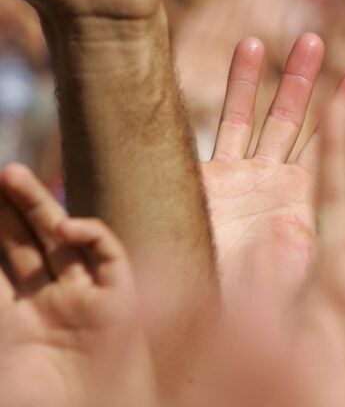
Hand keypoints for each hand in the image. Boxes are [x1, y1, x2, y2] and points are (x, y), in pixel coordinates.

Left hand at [0, 164, 156, 405]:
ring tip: (12, 176)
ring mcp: (86, 302)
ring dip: (40, 209)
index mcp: (14, 324)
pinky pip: (109, 258)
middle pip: (26, 246)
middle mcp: (50, 306)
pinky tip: (67, 227)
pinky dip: (92, 236)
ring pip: (62, 244)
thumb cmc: (33, 403)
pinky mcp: (120, 303)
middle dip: (9, 210)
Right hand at [201, 35, 344, 305]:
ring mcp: (257, 181)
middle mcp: (295, 195)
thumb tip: (312, 232)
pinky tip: (251, 45)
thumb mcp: (287, 287)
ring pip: (282, 119)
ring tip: (313, 40)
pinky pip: (231, 121)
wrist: (184, 317)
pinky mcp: (218, 174)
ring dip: (297, 80)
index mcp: (321, 219)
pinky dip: (240, 84)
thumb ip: (301, 260)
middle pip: (329, 137)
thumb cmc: (241, 311)